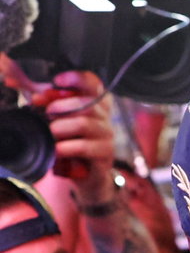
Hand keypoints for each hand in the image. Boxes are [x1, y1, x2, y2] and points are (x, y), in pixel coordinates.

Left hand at [38, 71, 115, 203]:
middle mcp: (105, 117)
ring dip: (62, 127)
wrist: (85, 174)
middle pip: (87, 103)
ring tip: (51, 133)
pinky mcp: (105, 154)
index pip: (94, 83)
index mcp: (95, 102)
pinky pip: (85, 147)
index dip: (77, 78)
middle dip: (61, 105)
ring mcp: (107, 135)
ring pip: (85, 123)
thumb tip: (19, 84)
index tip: (57, 81)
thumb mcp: (57, 119)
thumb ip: (44, 101)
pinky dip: (66, 148)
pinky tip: (57, 150)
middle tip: (47, 113)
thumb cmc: (69, 142)